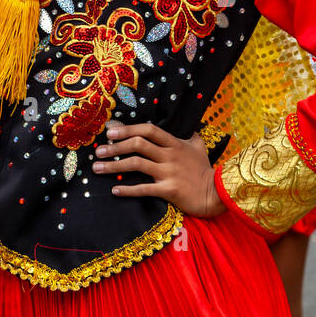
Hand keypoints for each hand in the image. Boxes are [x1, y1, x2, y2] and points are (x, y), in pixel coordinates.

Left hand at [92, 121, 225, 217]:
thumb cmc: (205, 170)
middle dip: (115, 147)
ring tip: (97, 168)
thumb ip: (190, 135)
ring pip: (136, 165)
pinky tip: (114, 190)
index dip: (128, 129)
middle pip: (138, 145)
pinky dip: (127, 190)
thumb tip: (187, 123)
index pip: (148, 130)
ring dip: (114, 166)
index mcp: (175, 144)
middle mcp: (170, 156)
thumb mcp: (199, 147)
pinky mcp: (169, 190)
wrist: (217, 193)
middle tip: (98, 151)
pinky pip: (144, 189)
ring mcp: (169, 173)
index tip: (110, 132)